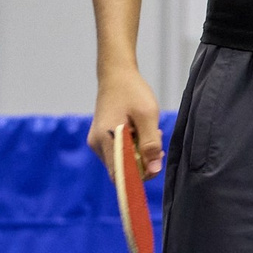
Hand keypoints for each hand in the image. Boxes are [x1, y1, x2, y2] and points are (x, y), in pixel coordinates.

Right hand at [90, 65, 164, 180]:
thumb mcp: (147, 115)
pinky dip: (132, 148)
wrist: (116, 75)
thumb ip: (150, 143)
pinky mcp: (101, 139)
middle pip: (121, 170)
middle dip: (142, 162)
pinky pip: (118, 153)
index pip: (119, 176)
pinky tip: (139, 132)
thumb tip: (153, 170)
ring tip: (148, 132)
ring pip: (121, 161)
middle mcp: (97, 144)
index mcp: (106, 140)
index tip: (154, 165)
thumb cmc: (132, 92)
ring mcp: (97, 142)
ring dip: (138, 154)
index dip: (138, 178)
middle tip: (156, 142)